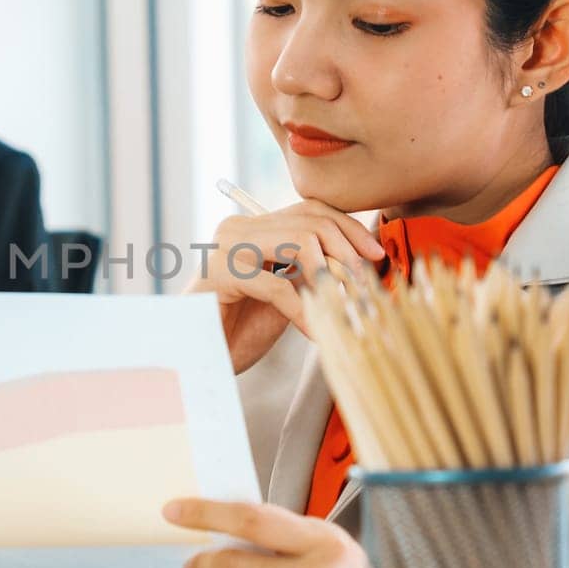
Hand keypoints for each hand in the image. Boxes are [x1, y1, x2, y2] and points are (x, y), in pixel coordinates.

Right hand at [186, 201, 382, 373]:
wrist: (193, 357)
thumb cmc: (237, 330)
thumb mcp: (286, 295)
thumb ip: (313, 273)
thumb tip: (362, 260)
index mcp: (253, 228)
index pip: (311, 209)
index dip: (349, 228)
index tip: (375, 255)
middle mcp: (238, 228)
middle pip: (310, 219)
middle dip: (347, 249)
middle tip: (366, 281)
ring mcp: (226, 247)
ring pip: (299, 240)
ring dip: (331, 273)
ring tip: (343, 302)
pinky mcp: (220, 274)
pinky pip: (278, 286)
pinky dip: (304, 311)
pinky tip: (315, 331)